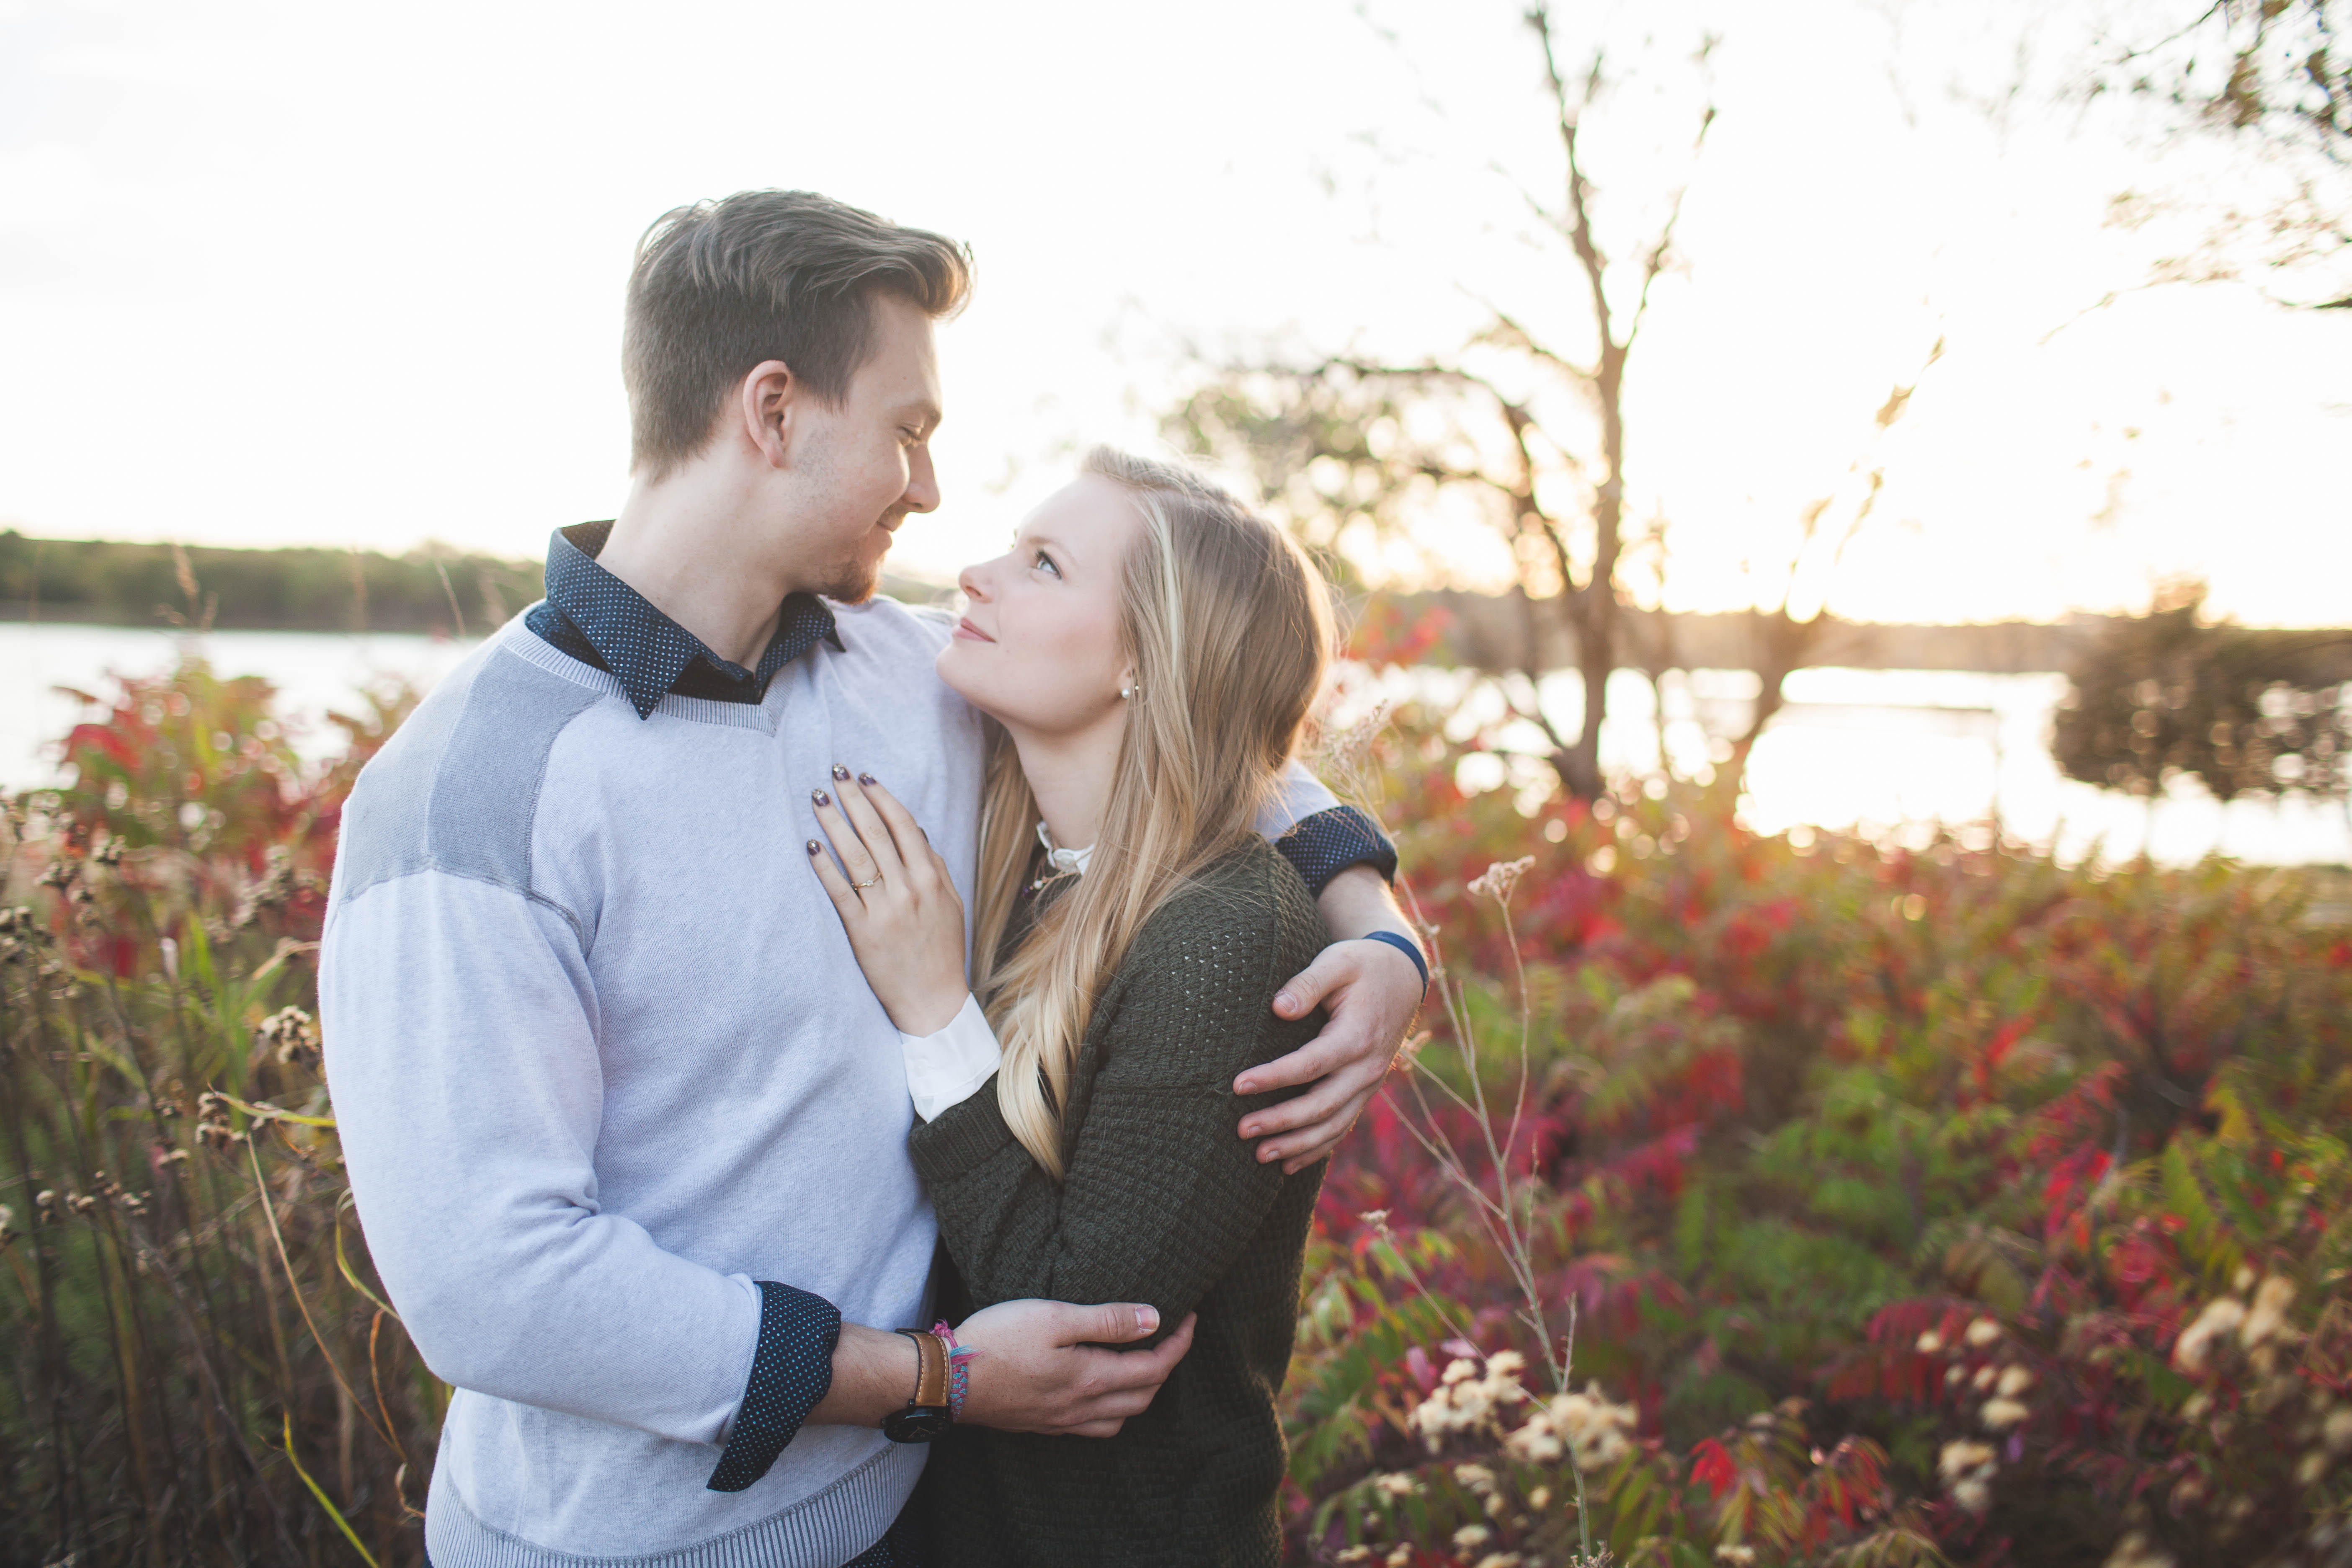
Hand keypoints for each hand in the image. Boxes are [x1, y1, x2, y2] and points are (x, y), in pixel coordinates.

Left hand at [807, 769, 968, 1035]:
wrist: (934, 1001)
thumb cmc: (941, 950)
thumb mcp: (950, 904)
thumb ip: (935, 866)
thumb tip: (916, 831)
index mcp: (932, 879)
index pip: (904, 826)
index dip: (883, 798)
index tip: (865, 777)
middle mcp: (909, 889)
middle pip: (876, 833)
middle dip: (854, 799)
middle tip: (835, 772)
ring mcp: (886, 910)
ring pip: (856, 857)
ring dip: (835, 824)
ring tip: (818, 799)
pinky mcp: (863, 932)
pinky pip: (840, 893)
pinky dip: (825, 868)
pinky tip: (811, 847)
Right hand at [953, 1298, 1196, 1437]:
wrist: (947, 1380)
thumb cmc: (997, 1341)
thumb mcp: (1054, 1316)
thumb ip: (1107, 1321)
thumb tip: (1154, 1319)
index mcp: (1091, 1378)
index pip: (1154, 1368)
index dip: (1179, 1344)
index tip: (1190, 1318)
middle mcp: (1082, 1407)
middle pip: (1144, 1397)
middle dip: (1166, 1368)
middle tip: (1171, 1337)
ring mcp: (1061, 1421)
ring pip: (1121, 1419)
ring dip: (1142, 1394)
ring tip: (1142, 1363)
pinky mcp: (1042, 1424)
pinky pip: (1094, 1428)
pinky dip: (1113, 1412)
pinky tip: (1101, 1393)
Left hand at [1235, 936, 1423, 1173]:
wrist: (1402, 976)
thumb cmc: (1362, 965)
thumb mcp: (1337, 962)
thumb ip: (1308, 983)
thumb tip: (1279, 1008)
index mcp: (1357, 1037)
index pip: (1310, 1065)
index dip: (1274, 1077)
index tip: (1238, 1084)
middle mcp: (1366, 1068)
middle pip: (1321, 1106)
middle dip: (1281, 1122)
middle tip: (1241, 1130)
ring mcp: (1368, 1084)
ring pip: (1333, 1126)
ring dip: (1297, 1144)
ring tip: (1259, 1155)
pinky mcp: (1364, 1090)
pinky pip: (1341, 1126)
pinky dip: (1317, 1148)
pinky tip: (1288, 1164)